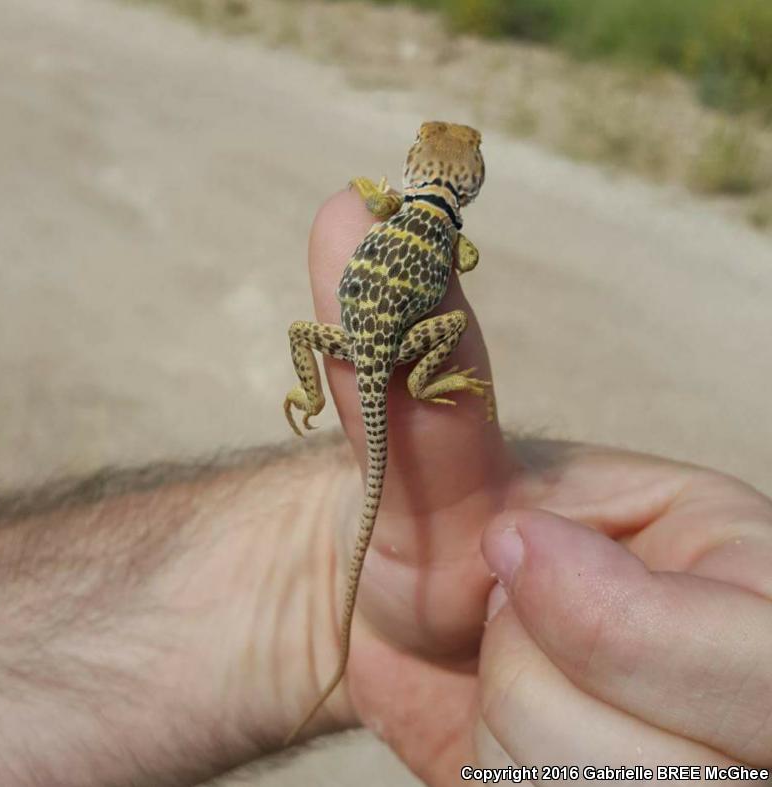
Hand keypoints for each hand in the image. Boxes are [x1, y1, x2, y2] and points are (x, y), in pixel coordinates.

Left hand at [303, 189, 771, 784]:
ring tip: (508, 690)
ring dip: (523, 750)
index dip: (616, 632)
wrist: (415, 632)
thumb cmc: (431, 537)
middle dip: (542, 693)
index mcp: (747, 564)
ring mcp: (708, 750)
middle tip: (509, 632)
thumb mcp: (432, 471)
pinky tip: (518, 749)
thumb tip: (348, 211)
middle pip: (688, 764)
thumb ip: (411, 360)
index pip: (758, 659)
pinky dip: (515, 784)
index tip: (511, 565)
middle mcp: (754, 665)